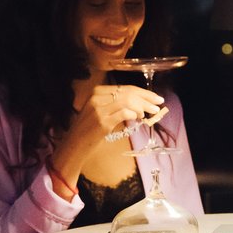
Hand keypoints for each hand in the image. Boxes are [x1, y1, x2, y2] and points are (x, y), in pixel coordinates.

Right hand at [48, 84, 164, 193]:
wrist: (74, 144)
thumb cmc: (89, 129)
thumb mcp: (101, 111)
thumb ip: (117, 105)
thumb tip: (140, 106)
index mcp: (97, 92)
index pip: (126, 88)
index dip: (144, 92)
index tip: (155, 98)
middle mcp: (96, 97)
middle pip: (128, 93)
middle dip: (147, 98)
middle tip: (159, 104)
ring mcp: (98, 109)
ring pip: (127, 101)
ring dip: (143, 107)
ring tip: (151, 113)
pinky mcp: (101, 122)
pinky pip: (123, 113)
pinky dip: (134, 114)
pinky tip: (138, 118)